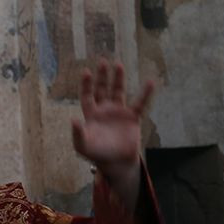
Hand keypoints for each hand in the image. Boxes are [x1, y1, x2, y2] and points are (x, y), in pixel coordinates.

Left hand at [71, 59, 153, 205]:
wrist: (116, 163)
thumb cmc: (97, 154)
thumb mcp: (83, 146)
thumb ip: (77, 133)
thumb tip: (73, 120)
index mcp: (91, 114)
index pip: (87, 95)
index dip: (86, 84)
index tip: (86, 71)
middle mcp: (104, 109)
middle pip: (102, 89)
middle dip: (102, 76)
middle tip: (102, 60)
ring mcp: (119, 112)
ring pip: (118, 91)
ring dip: (118, 79)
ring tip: (118, 64)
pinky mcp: (132, 117)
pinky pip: (139, 103)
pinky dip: (145, 93)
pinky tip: (150, 83)